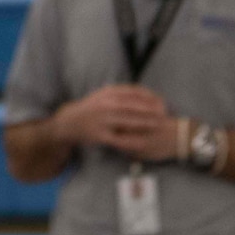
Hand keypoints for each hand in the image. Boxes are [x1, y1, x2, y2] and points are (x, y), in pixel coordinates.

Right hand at [55, 86, 180, 162]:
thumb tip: (147, 94)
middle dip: (151, 110)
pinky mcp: (100, 135)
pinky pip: (120, 139)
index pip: (134, 92)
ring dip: (146, 123)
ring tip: (158, 125)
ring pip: (129, 121)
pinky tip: (144, 141)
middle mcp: (105, 105)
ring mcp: (102, 120)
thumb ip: (123, 93)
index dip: (150, 97)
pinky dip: (133, 140)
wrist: (69, 122)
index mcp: (107, 94)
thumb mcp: (104, 95)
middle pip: (134, 106)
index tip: (162, 102)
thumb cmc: (92, 108)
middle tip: (165, 114)